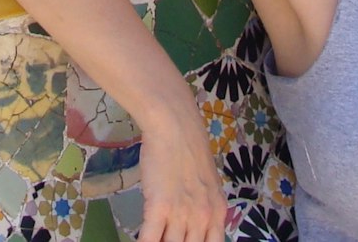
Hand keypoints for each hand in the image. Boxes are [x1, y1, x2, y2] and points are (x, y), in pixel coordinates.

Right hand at [133, 109, 227, 241]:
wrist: (175, 126)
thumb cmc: (189, 149)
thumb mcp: (206, 185)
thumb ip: (201, 208)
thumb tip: (187, 228)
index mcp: (218, 213)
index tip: (181, 241)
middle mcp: (203, 218)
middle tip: (164, 237)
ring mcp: (182, 214)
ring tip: (152, 236)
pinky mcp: (159, 208)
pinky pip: (149, 239)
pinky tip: (139, 241)